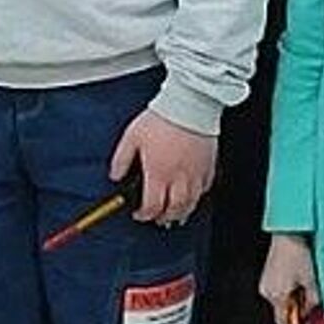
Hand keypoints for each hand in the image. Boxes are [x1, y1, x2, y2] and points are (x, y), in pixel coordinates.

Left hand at [110, 110, 215, 225]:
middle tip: (157, 218)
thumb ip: (121, 159)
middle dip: (164, 218)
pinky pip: (205, 190)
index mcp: (158, 173)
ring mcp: (196, 175)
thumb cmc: (161, 119)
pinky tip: (191, 196)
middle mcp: (179, 178)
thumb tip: (115, 175)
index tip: (138, 213)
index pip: (152, 206)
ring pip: (191, 204)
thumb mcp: (132, 136)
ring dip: (181, 213)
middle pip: (174, 210)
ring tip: (173, 214)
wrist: (189, 106)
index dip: (143, 214)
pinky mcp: (208, 168)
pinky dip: (197, 197)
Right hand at [259, 233, 319, 321]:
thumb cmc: (297, 255)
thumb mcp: (312, 282)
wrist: (288, 235)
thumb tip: (312, 310)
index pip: (283, 321)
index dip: (296, 322)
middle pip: (281, 310)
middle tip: (307, 297)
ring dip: (290, 296)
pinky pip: (276, 288)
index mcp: (277, 296)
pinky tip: (295, 276)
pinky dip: (286, 287)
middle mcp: (267, 290)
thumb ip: (312, 302)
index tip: (305, 320)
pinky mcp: (267, 273)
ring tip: (302, 283)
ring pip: (279, 299)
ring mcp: (265, 280)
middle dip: (295, 307)